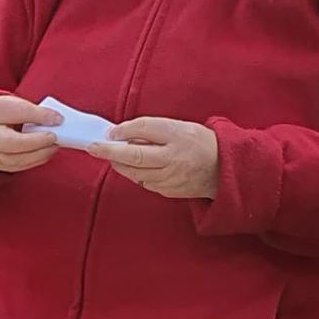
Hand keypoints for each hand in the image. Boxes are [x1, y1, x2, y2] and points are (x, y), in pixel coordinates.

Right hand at [0, 94, 60, 173]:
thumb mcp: (12, 104)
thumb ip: (35, 111)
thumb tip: (58, 120)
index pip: (11, 135)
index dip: (33, 132)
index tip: (55, 123)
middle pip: (14, 151)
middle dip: (38, 145)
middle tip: (55, 137)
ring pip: (20, 162)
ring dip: (41, 154)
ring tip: (55, 143)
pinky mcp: (5, 167)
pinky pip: (24, 166)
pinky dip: (39, 158)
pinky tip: (48, 149)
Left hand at [88, 116, 219, 198]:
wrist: (226, 169)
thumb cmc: (200, 143)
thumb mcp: (178, 127)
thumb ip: (151, 130)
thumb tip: (121, 134)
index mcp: (177, 137)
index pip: (142, 131)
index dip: (122, 132)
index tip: (108, 133)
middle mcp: (173, 159)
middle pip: (133, 156)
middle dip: (109, 152)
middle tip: (93, 147)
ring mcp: (170, 178)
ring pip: (134, 173)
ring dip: (119, 164)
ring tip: (113, 156)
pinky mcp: (168, 191)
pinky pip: (144, 182)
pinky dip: (135, 174)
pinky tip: (134, 167)